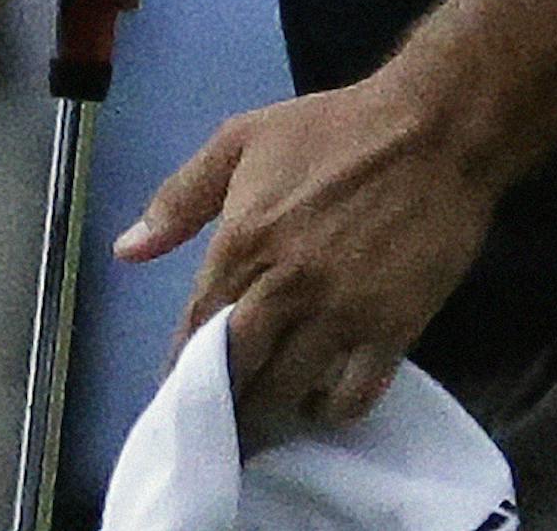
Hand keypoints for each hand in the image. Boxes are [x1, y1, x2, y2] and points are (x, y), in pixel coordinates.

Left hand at [115, 75, 496, 439]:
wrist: (429, 129)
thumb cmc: (333, 129)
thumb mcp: (240, 139)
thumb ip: (180, 197)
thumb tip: (126, 251)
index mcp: (243, 240)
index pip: (198, 324)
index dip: (182, 367)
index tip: (175, 393)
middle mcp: (286, 286)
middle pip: (238, 370)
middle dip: (219, 405)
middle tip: (213, 427)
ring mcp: (341, 312)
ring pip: (288, 390)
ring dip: (268, 416)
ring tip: (257, 427)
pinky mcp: (392, 329)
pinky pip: (355, 395)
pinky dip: (331, 412)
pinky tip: (319, 405)